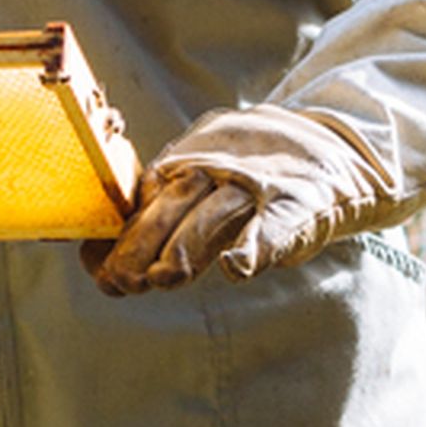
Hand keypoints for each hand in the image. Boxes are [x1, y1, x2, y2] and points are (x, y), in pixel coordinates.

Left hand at [84, 103, 390, 298]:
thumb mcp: (202, 189)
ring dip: (187, 244)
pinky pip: (275, 227)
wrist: (325, 146)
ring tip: (164, 276)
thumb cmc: (248, 179)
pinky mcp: (296, 204)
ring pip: (215, 213)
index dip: (119, 239)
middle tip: (123, 281)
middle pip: (173, 206)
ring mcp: (256, 185)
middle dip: (143, 243)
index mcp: (185, 170)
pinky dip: (256, 247)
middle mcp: (215, 172)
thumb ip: (155, 226)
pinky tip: (236, 267)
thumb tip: (101, 271)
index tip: (99, 272)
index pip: (143, 203)